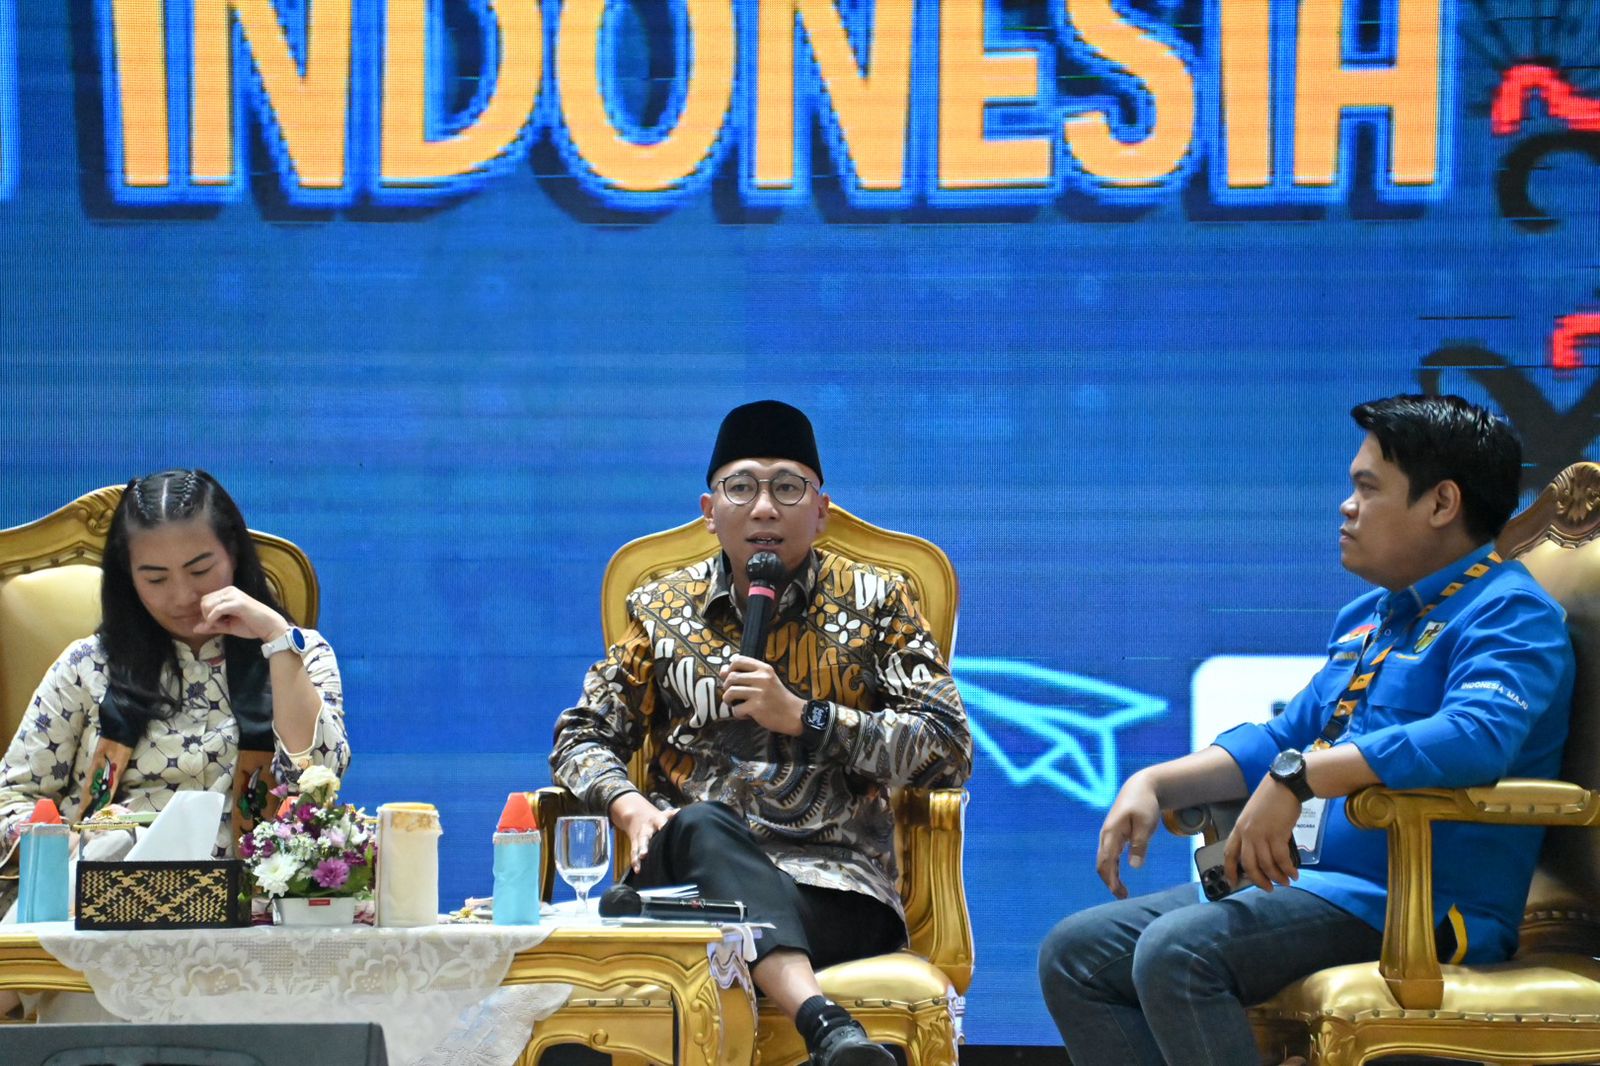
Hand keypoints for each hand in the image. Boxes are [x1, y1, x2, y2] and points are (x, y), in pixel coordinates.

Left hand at [194, 586, 288, 642]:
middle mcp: (230, 590)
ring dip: (209, 617)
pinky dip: (213, 618)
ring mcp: (234, 595)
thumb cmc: (252, 625)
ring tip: (221, 625)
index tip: (215, 624)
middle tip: (217, 625)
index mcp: (228, 593)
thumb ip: (212, 626)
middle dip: (206, 615)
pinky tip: (219, 625)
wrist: (270, 627)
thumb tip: (194, 628)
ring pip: (208, 604)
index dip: (205, 614)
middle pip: (204, 601)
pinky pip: (217, 609)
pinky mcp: (238, 603)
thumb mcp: (228, 626)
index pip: (206, 600)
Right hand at [610, 793, 677, 873]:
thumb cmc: (656, 818)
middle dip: (644, 846)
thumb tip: (689, 812)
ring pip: (637, 847)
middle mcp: (646, 830)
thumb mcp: (664, 814)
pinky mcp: (634, 844)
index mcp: (656, 821)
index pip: (660, 822)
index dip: (662, 825)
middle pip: (644, 837)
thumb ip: (674, 814)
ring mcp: (639, 838)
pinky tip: (637, 870)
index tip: (663, 828)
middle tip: (644, 854)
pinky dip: (635, 862)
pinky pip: (633, 853)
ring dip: (637, 857)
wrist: (635, 815)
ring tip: (639, 866)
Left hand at [719, 656, 803, 735]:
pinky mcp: (757, 707)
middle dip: (727, 687)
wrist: (795, 714)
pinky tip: (747, 714)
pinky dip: (738, 714)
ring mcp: (759, 693)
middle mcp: (762, 678)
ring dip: (729, 700)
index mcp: (764, 669)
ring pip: (730, 692)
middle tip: (733, 694)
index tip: (732, 678)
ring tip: (736, 704)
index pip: (738, 660)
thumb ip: (747, 674)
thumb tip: (722, 671)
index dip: (730, 669)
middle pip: (731, 677)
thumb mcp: (767, 680)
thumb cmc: (778, 698)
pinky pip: (736, 709)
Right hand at [1096, 773, 1160, 898]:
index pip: (1107, 861)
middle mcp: (1106, 835)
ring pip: (1105, 860)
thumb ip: (1139, 844)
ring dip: (1111, 876)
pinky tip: (1120, 876)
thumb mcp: (1146, 824)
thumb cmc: (1144, 804)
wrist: (1140, 787)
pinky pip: (1110, 855)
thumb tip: (1134, 867)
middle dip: (1109, 881)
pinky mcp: (1114, 836)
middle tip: (1122, 897)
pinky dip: (1113, 868)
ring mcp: (1109, 835)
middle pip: (1102, 863)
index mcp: (1112, 832)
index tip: (1118, 893)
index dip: (1111, 878)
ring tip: (1122, 891)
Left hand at [1224, 775, 1302, 891]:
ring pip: (1266, 864)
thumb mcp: (1254, 816)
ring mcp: (1262, 834)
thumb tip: (1261, 854)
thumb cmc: (1271, 799)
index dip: (1230, 870)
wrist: (1285, 785)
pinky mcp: (1277, 834)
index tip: (1232, 883)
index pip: (1230, 853)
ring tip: (1286, 882)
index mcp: (1239, 828)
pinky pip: (1281, 859)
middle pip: (1249, 864)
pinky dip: (1288, 869)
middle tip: (1268, 888)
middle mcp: (1247, 833)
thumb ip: (1253, 833)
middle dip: (1258, 880)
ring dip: (1277, 876)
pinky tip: (1294, 873)